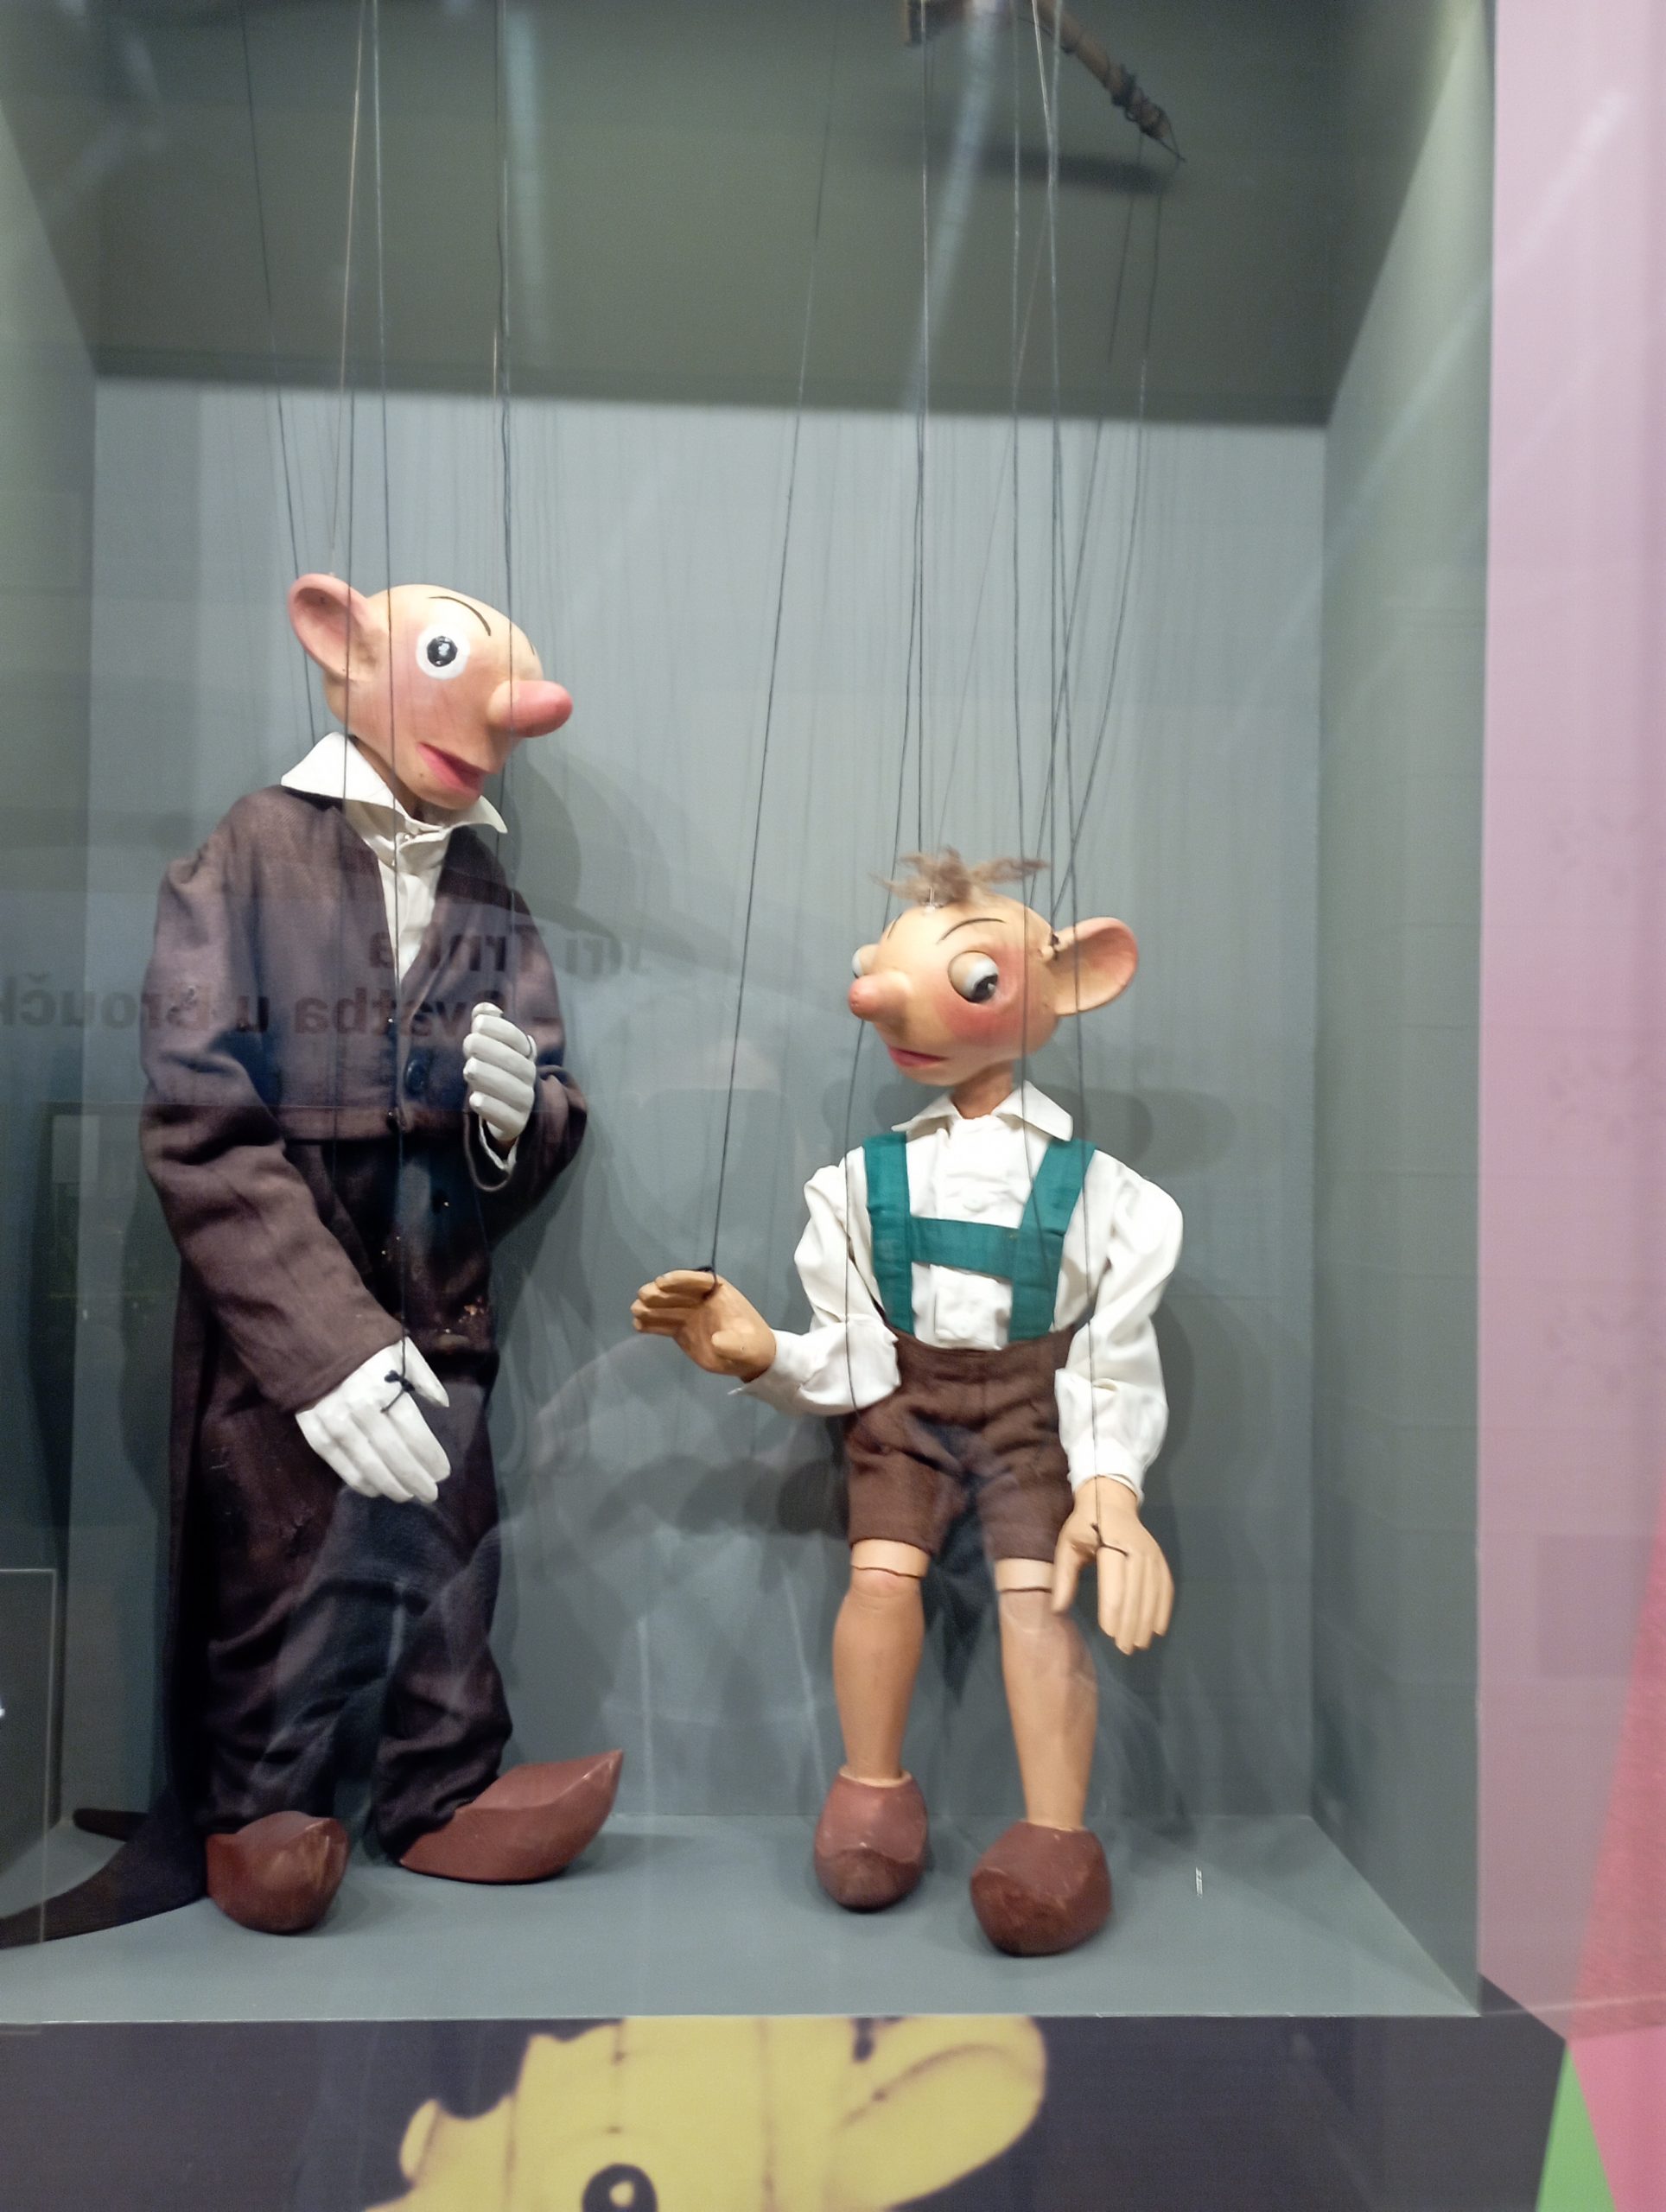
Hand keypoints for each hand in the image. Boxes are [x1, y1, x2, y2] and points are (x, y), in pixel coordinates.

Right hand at [296, 1340, 450, 1503]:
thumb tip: (443, 1406)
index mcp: (386, 1388)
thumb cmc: (361, 1339)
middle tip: (430, 1493)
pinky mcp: (311, 1427)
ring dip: (388, 1484)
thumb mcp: (399, 1347)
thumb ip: (423, 1377)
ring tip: (406, 1495)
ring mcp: (334, 1421)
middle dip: (414, 1477)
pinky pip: (336, 1461)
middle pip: (393, 1454)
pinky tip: (373, 1489)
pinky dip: (356, 1479)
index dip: (430, 1456)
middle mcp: (361, 1410)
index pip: (414, 1433)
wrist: (306, 1328)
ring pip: (366, 1464)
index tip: (443, 1472)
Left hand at [464, 1004, 535, 1150]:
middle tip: (469, 1044)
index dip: (500, 1029)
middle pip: (515, 1063)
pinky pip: (507, 1116)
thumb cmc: (497, 1074)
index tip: (478, 1024)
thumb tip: (484, 1009)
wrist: (510, 1115)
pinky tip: (475, 1099)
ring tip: (469, 1068)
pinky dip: (491, 1107)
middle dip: (491, 1050)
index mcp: (525, 1055)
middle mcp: (529, 1077)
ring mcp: (525, 1102)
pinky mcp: (516, 1124)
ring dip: (489, 1076)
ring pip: (512, 1089)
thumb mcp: (493, 1049)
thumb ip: (489, 1027)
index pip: (519, 1040)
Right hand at [630, 1270, 775, 1380]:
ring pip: (666, 1307)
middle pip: (677, 1292)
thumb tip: (717, 1341)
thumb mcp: (748, 1347)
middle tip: (644, 1296)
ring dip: (651, 1307)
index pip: (698, 1281)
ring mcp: (689, 1314)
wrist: (749, 1361)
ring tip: (636, 1310)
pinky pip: (663, 1324)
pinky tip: (638, 1325)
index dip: (680, 1280)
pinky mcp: (681, 1330)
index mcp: (719, 1293)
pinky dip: (651, 1324)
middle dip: (660, 1293)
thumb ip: (734, 1343)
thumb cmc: (752, 1347)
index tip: (663, 1282)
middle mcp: (701, 1300)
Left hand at [1051, 1476, 1172, 1654]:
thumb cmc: (1084, 1526)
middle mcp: (1137, 1549)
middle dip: (1131, 1623)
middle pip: (1136, 1592)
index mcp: (1112, 1543)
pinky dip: (1163, 1609)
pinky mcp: (1160, 1559)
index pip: (1115, 1583)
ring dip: (1147, 1621)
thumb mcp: (1067, 1545)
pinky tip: (1158, 1628)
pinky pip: (1165, 1587)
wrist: (1111, 1501)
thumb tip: (1057, 1609)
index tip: (1109, 1634)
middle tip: (1124, 1649)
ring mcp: (1152, 1554)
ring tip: (1139, 1644)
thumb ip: (1064, 1577)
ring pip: (1153, 1593)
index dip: (1113, 1610)